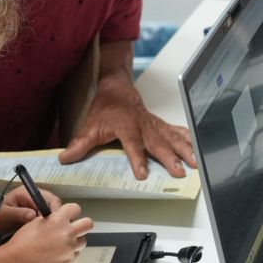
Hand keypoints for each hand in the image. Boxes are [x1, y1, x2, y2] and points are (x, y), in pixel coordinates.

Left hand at [0, 185, 64, 236]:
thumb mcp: (4, 214)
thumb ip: (18, 213)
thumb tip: (32, 215)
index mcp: (26, 193)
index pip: (47, 198)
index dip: (52, 209)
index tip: (52, 221)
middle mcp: (33, 198)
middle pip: (52, 205)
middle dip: (53, 217)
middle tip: (50, 229)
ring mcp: (35, 207)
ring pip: (51, 214)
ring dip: (50, 223)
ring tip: (46, 234)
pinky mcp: (35, 216)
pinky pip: (46, 221)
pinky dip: (46, 227)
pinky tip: (43, 235)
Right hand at [0, 202, 94, 262]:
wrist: (17, 261)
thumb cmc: (23, 242)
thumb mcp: (36, 222)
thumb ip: (52, 218)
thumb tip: (60, 217)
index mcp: (58, 220)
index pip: (76, 208)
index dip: (72, 212)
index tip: (70, 215)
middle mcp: (67, 233)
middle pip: (88, 224)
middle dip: (82, 224)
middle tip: (75, 228)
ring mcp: (69, 248)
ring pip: (83, 241)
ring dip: (75, 241)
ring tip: (63, 243)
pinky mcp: (69, 261)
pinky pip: (75, 255)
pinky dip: (69, 254)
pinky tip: (58, 254)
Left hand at [59, 81, 196, 179]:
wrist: (117, 89)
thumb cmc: (106, 109)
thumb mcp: (90, 126)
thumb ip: (80, 144)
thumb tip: (65, 158)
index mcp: (126, 126)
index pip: (133, 144)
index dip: (137, 159)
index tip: (142, 173)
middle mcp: (143, 126)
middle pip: (158, 143)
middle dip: (170, 158)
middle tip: (178, 172)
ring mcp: (154, 125)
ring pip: (172, 138)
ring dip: (184, 150)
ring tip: (194, 163)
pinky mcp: (161, 125)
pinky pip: (177, 131)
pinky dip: (188, 139)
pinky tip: (197, 148)